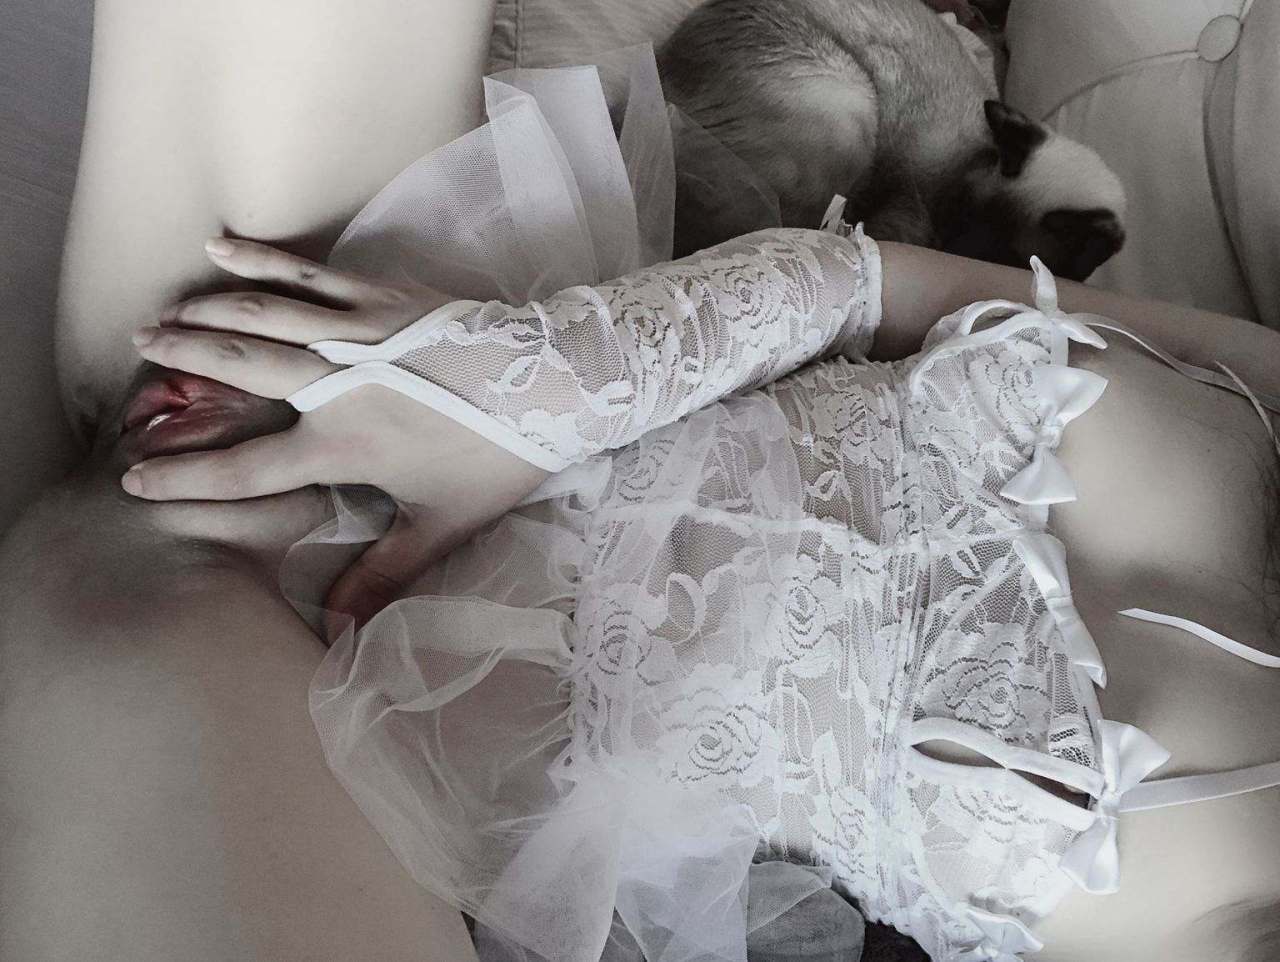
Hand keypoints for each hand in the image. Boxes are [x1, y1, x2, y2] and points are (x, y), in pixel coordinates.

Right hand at [124, 237, 549, 626]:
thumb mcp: (444, 522)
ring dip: (204, 313)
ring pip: (259, 315)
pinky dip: (261, 257)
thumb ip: (386, 573)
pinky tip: (221, 244)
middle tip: (139, 354)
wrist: (554, 381)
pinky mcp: (379, 295)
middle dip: (182, 362)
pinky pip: (307, 271)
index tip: (136, 482)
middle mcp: (334, 383)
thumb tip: (340, 630)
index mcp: (343, 445)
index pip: (247, 470)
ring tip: (161, 314)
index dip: (187, 480)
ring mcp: (354, 331)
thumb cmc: (500, 454)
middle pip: (237, 370)